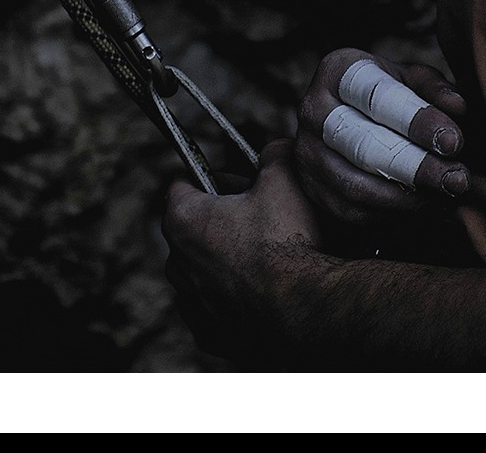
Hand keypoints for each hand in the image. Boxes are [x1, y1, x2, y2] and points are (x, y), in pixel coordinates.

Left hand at [162, 140, 324, 358]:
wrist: (309, 309)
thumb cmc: (290, 242)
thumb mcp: (283, 180)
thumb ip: (272, 155)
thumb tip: (274, 149)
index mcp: (183, 220)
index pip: (183, 186)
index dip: (216, 180)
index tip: (241, 186)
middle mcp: (176, 264)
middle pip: (193, 230)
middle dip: (221, 222)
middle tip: (261, 220)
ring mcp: (191, 304)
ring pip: (202, 272)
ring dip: (225, 263)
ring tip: (266, 261)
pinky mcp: (209, 335)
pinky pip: (214, 310)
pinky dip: (233, 302)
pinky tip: (263, 296)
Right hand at [294, 47, 470, 224]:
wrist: (345, 124)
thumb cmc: (388, 98)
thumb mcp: (412, 81)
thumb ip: (435, 90)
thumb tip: (457, 108)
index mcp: (339, 71)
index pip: (377, 97)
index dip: (417, 121)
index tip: (454, 143)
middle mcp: (314, 110)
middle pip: (364, 145)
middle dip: (416, 166)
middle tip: (457, 179)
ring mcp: (307, 151)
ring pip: (356, 185)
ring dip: (407, 197)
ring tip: (446, 198)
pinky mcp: (312, 188)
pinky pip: (352, 211)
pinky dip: (392, 215)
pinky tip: (423, 207)